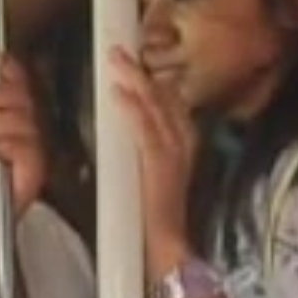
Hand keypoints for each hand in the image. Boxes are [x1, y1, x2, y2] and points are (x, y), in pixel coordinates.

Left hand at [104, 49, 199, 274]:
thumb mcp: (151, 173)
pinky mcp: (159, 167)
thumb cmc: (154, 215)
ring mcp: (173, 153)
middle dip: (140, 70)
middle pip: (163, 96)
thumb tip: (122, 127)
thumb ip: (141, 150)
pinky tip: (118, 93)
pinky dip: (132, 110)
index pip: (168, 99)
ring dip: (135, 80)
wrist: (168, 248)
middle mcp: (182, 142)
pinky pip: (145, 131)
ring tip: (116, 59)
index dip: (149, 76)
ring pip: (156, 107)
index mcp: (181, 142)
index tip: (131, 57)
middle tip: (117, 49)